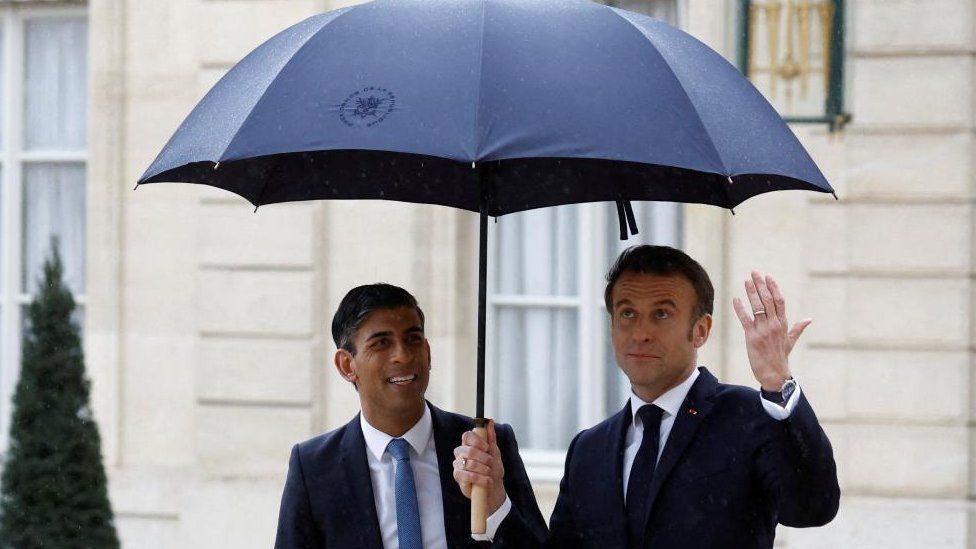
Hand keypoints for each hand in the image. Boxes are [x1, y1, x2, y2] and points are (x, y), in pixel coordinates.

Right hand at [452, 420, 506, 514]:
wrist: (494, 488)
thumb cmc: (493, 469)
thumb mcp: (495, 452)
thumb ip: (491, 437)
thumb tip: (490, 421)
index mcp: (469, 444)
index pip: (467, 436)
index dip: (477, 440)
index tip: (487, 447)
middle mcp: (461, 453)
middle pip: (468, 450)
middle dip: (483, 457)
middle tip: (491, 462)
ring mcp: (458, 465)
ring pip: (469, 463)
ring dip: (483, 469)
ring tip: (489, 473)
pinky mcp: (458, 477)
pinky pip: (466, 475)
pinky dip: (480, 478)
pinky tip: (487, 481)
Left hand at [732, 271, 810, 390]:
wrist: (774, 374)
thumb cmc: (781, 357)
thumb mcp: (791, 341)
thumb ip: (798, 328)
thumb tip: (809, 319)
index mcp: (783, 324)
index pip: (779, 301)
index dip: (773, 287)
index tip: (768, 276)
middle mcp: (774, 325)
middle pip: (768, 300)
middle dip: (760, 285)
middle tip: (754, 273)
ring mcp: (763, 330)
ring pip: (757, 307)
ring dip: (751, 293)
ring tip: (746, 281)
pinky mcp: (752, 337)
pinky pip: (745, 320)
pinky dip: (740, 309)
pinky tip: (736, 299)